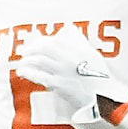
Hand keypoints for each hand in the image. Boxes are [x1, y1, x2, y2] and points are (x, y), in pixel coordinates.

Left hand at [12, 34, 127, 126]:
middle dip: (31, 48)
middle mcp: (69, 58)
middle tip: (25, 52)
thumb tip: (69, 30)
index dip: (42, 41)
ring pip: (38, 60)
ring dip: (27, 60)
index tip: (36, 43)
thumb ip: (80, 43)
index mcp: (78, 50)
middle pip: (44, 48)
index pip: (55, 40)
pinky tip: (22, 72)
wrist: (105, 98)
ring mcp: (62, 71)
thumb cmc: (100, 78)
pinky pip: (38, 76)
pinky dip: (27, 72)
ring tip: (22, 62)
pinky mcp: (58, 85)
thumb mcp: (94, 56)